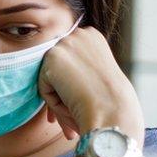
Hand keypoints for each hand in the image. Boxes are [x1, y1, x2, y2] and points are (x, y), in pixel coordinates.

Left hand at [38, 26, 143, 141]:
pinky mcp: (52, 58)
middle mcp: (79, 34)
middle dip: (60, 95)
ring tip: (72, 121)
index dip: (69, 85)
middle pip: (57, 69)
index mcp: (93, 36)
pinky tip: (70, 106)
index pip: (68, 61)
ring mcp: (65, 44)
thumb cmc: (110, 102)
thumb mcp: (96, 78)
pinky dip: (53, 103)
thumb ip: (78, 72)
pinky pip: (44, 87)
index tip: (73, 104)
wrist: (112, 110)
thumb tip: (59, 82)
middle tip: (60, 122)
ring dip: (59, 102)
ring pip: (50, 80)